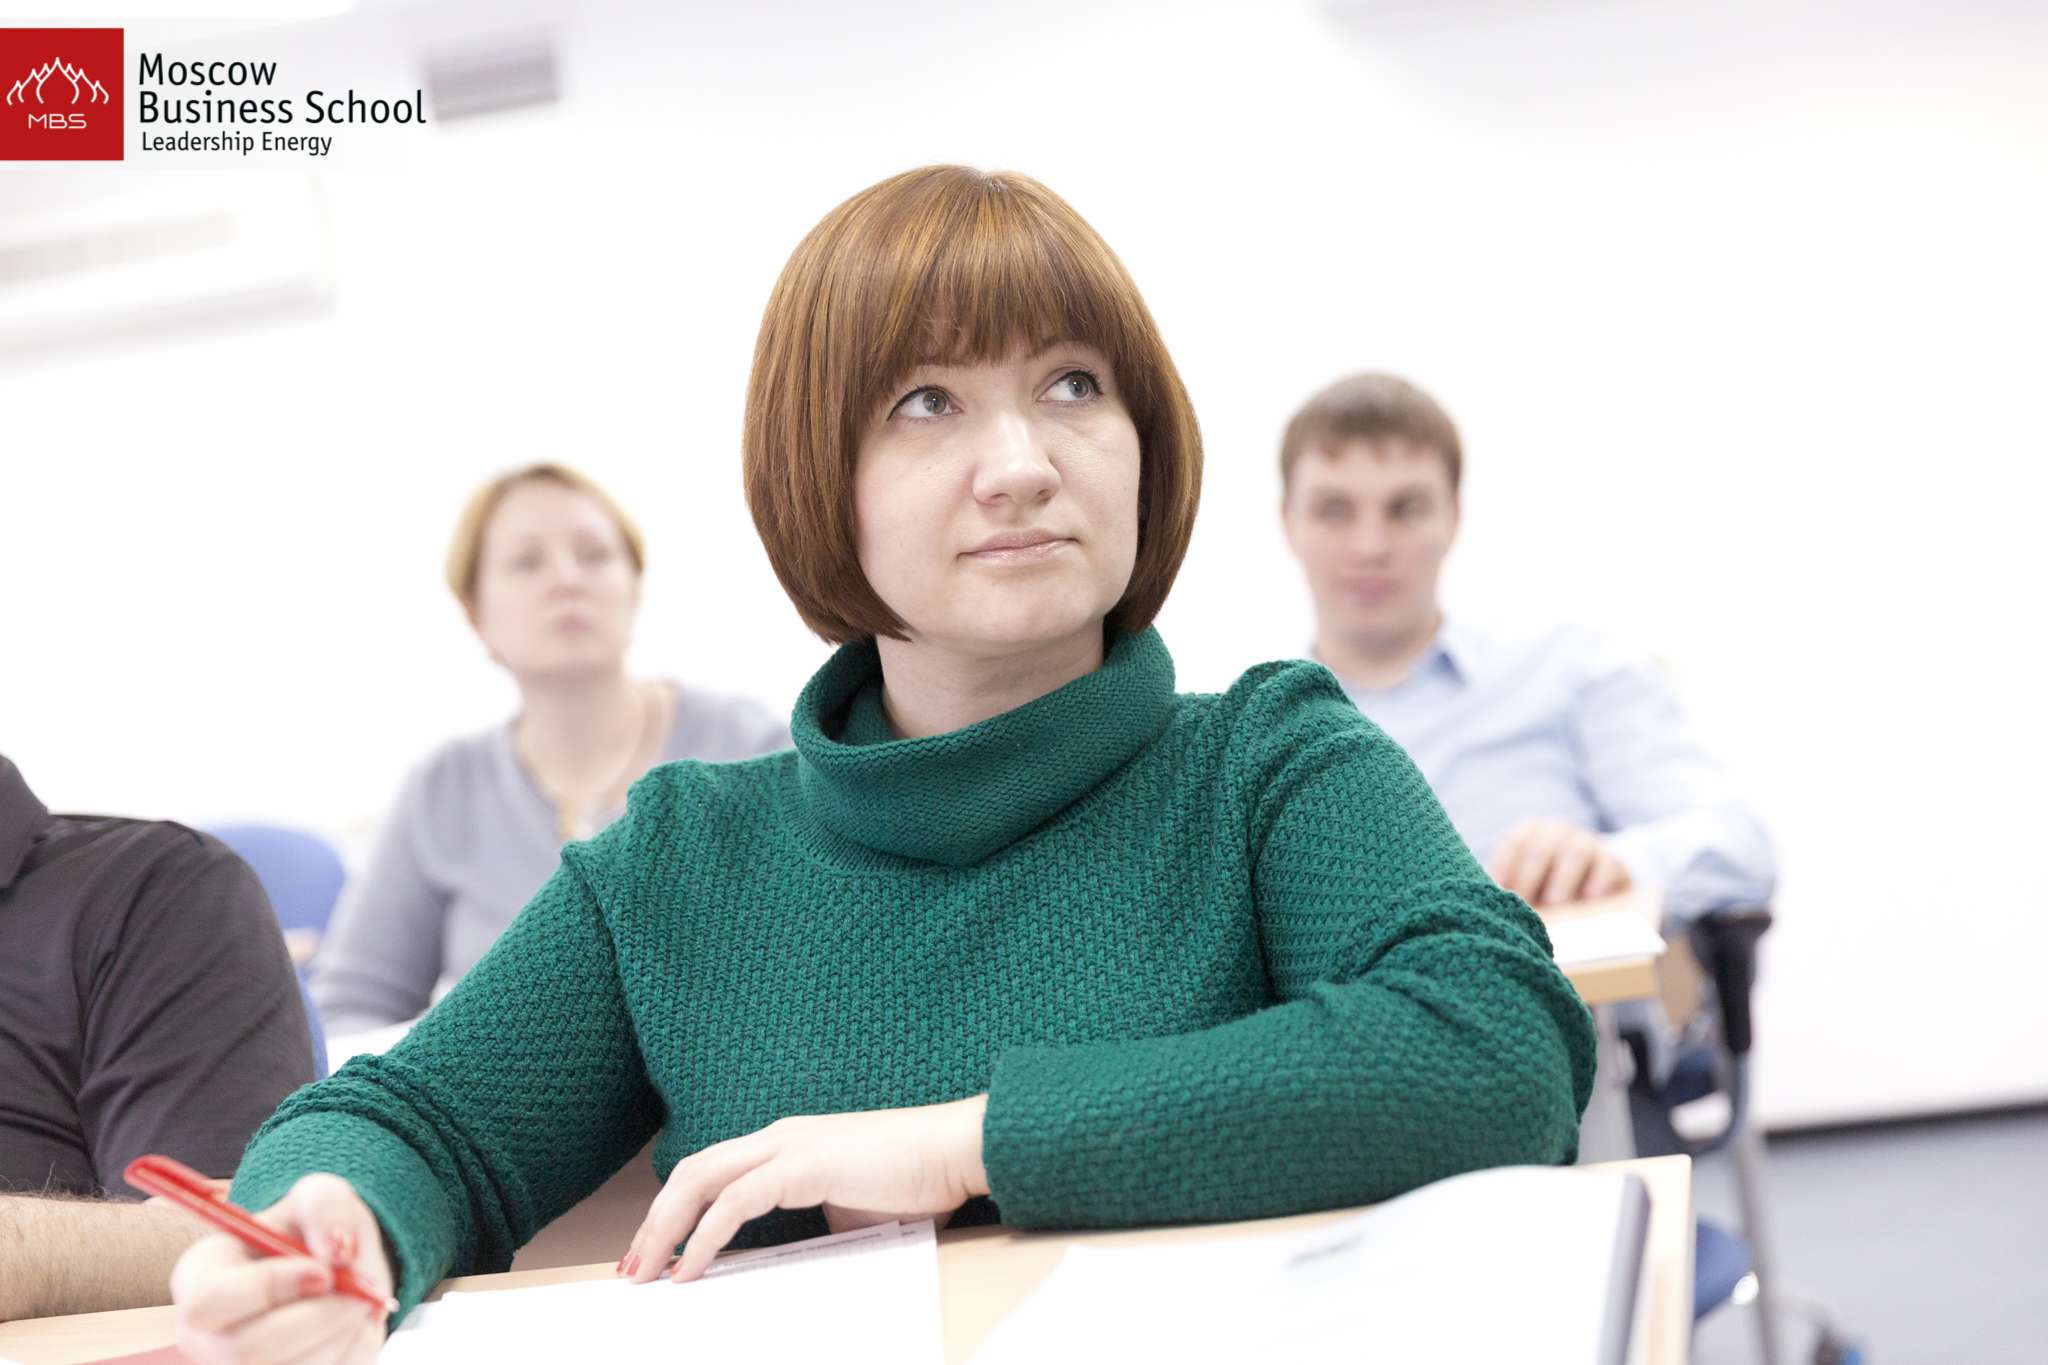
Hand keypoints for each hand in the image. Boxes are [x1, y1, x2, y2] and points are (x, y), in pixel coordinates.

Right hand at [169, 1174, 392, 1364]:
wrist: (336, 1274)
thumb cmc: (313, 1232)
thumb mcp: (322, 1196)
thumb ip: (327, 1207)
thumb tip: (338, 1254)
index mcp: (199, 1276)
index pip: (211, 1299)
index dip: (271, 1288)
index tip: (325, 1272)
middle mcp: (203, 1335)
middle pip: (246, 1350)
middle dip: (318, 1319)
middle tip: (359, 1295)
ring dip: (341, 1336)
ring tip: (357, 1304)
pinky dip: (350, 1352)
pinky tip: (351, 1328)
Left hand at [620, 1095, 989, 1284]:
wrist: (958, 1152)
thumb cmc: (916, 1182)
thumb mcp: (848, 1211)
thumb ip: (810, 1223)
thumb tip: (782, 1260)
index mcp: (787, 1145)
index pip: (711, 1172)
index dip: (675, 1212)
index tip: (654, 1257)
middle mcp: (780, 1137)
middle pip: (692, 1172)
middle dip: (654, 1222)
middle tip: (630, 1270)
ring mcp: (790, 1145)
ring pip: (701, 1180)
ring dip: (666, 1230)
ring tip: (645, 1273)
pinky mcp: (805, 1162)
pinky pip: (737, 1200)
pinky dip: (706, 1236)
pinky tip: (691, 1268)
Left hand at [1488, 819, 1631, 907]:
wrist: (1592, 880)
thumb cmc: (1545, 883)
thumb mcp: (1525, 881)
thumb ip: (1510, 887)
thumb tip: (1491, 904)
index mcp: (1531, 832)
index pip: (1514, 842)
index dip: (1506, 865)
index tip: (1500, 889)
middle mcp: (1557, 831)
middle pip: (1541, 848)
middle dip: (1530, 876)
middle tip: (1525, 902)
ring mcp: (1586, 842)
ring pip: (1575, 852)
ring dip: (1563, 878)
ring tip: (1555, 902)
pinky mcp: (1612, 859)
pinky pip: (1607, 863)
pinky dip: (1598, 879)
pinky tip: (1590, 897)